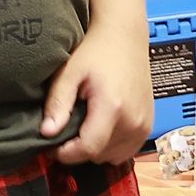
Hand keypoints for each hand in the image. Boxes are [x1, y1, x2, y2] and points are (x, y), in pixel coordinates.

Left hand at [42, 18, 152, 165]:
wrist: (125, 37)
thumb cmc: (97, 51)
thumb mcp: (70, 73)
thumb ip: (58, 104)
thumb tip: (47, 132)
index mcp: (113, 108)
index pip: (88, 149)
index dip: (65, 153)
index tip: (51, 146)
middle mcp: (133, 121)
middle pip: (99, 156)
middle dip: (78, 149)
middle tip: (65, 131)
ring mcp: (144, 125)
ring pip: (113, 157)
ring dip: (95, 149)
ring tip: (84, 128)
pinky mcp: (148, 126)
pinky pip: (126, 151)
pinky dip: (111, 147)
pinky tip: (100, 128)